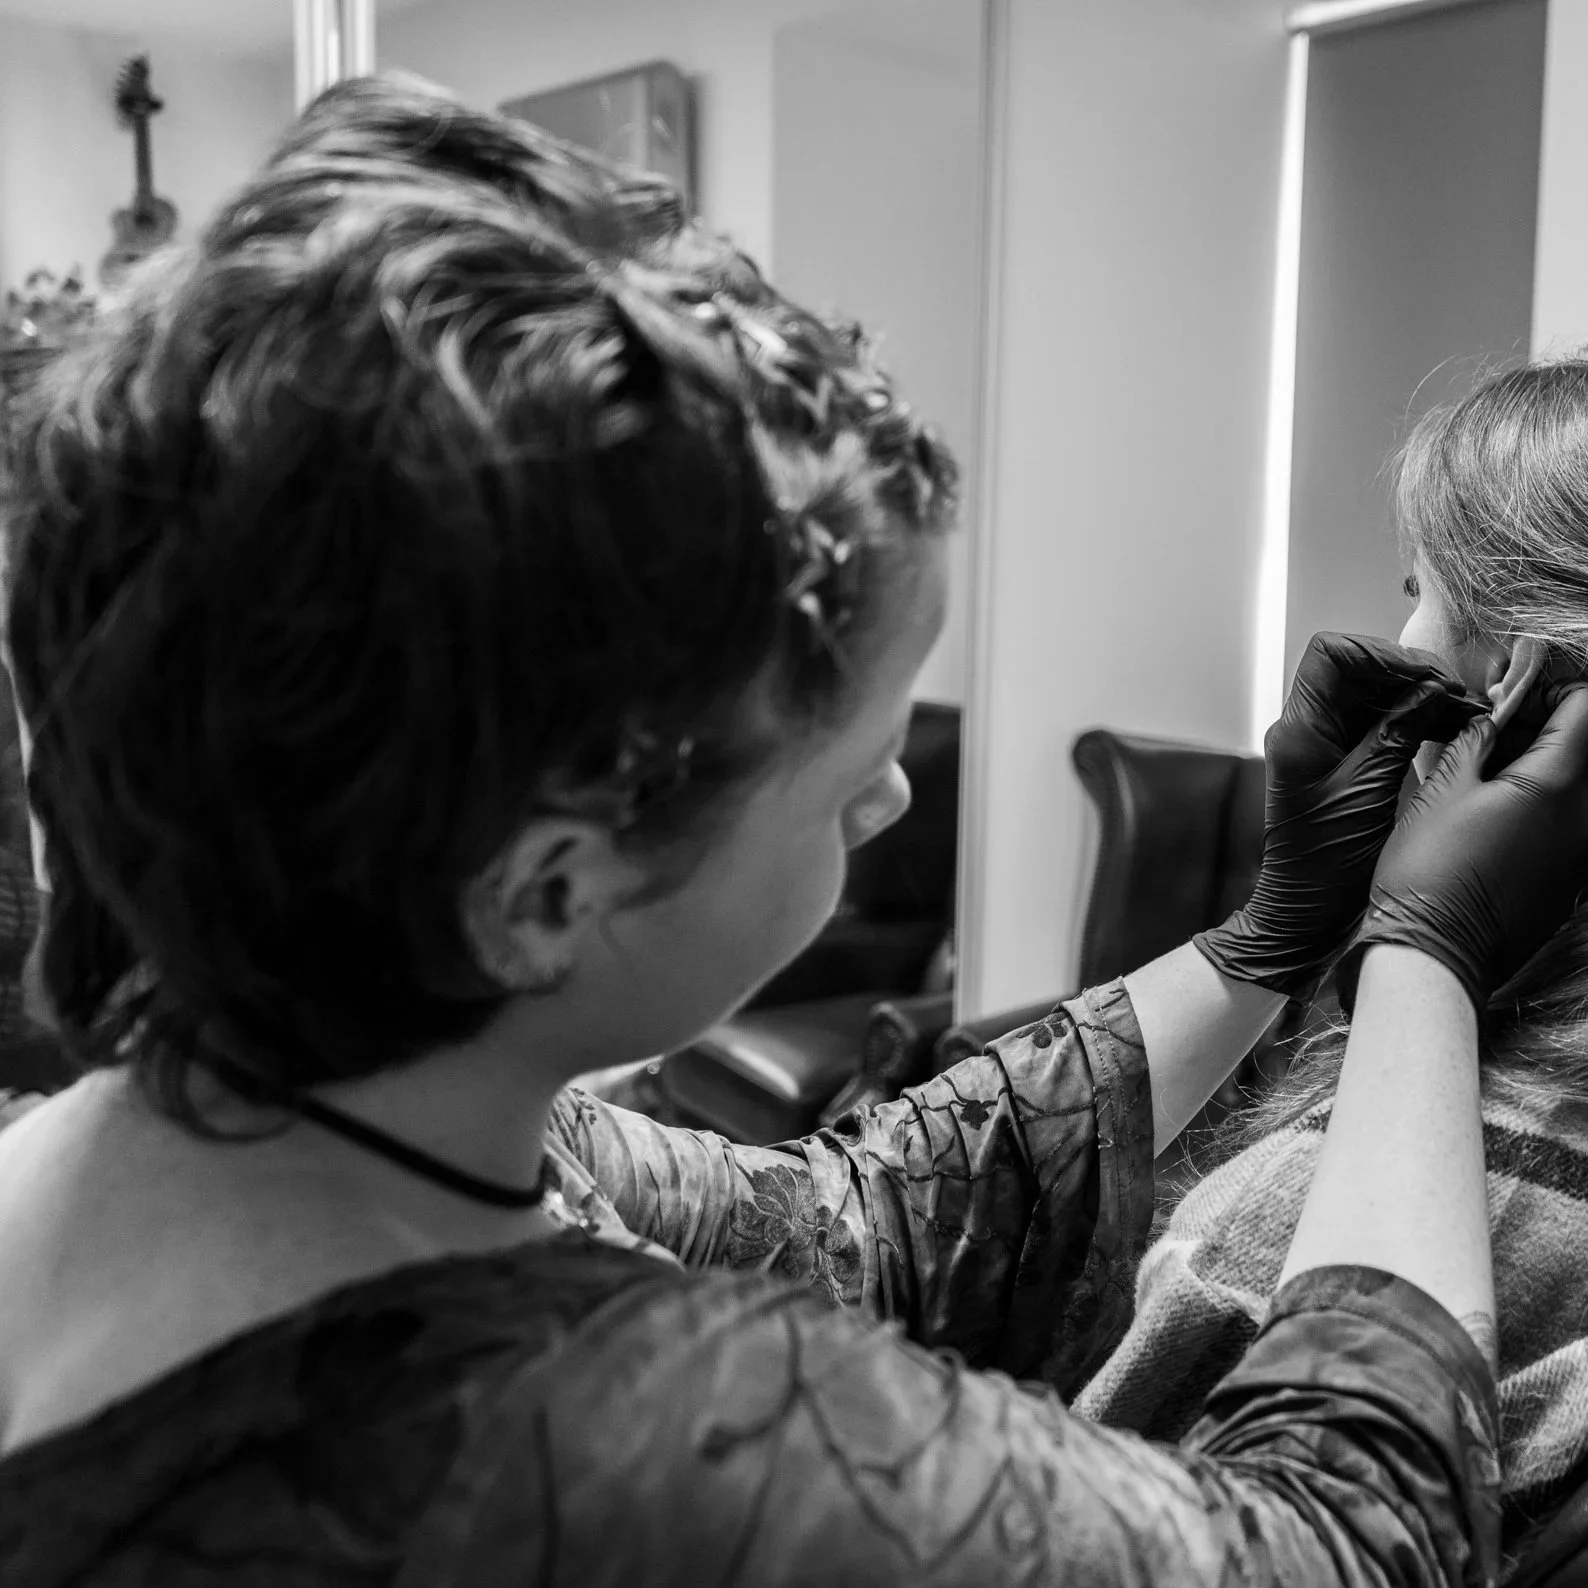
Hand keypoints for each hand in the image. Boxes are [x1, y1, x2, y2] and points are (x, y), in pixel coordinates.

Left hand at [1195, 632, 1484, 996]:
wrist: (1306, 909)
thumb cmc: (1324, 862)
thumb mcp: (1369, 791)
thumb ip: (1397, 732)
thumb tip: (1431, 689)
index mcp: (1299, 731)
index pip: (1330, 655)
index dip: (1381, 655)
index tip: (1428, 677)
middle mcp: (1304, 730)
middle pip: (1356, 670)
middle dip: (1410, 675)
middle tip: (1457, 696)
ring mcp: (1322, 745)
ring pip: (1371, 695)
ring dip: (1417, 697)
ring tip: (1463, 713)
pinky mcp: (1341, 762)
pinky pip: (1376, 723)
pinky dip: (1412, 719)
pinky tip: (1446, 728)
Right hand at [1338, 686, 1587, 1011]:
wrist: (1434, 952)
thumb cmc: (1429, 871)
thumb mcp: (1441, 790)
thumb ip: (1476, 740)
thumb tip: (1493, 717)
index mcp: (1556, 786)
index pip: (1584, 709)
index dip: (1550, 691)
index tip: (1512, 695)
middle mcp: (1583, 819)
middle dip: (1550, 726)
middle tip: (1499, 728)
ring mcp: (1581, 854)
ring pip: (1580, 787)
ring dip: (1547, 765)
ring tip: (1494, 768)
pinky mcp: (1568, 880)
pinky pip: (1570, 824)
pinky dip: (1545, 804)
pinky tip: (1497, 811)